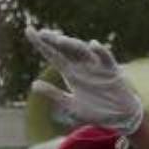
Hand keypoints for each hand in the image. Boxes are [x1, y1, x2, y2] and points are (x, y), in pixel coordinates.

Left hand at [25, 28, 143, 133]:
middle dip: (55, 40)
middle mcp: (82, 67)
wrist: (120, 118)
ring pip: (83, 51)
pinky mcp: (112, 71)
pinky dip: (101, 51)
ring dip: (72, 44)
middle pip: (66, 49)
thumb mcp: (71, 105)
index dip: (40, 43)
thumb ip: (54, 94)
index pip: (53, 55)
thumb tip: (33, 84)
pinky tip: (93, 45)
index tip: (29, 30)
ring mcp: (97, 67)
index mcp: (70, 73)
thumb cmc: (96, 111)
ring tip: (59, 40)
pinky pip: (106, 58)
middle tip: (43, 33)